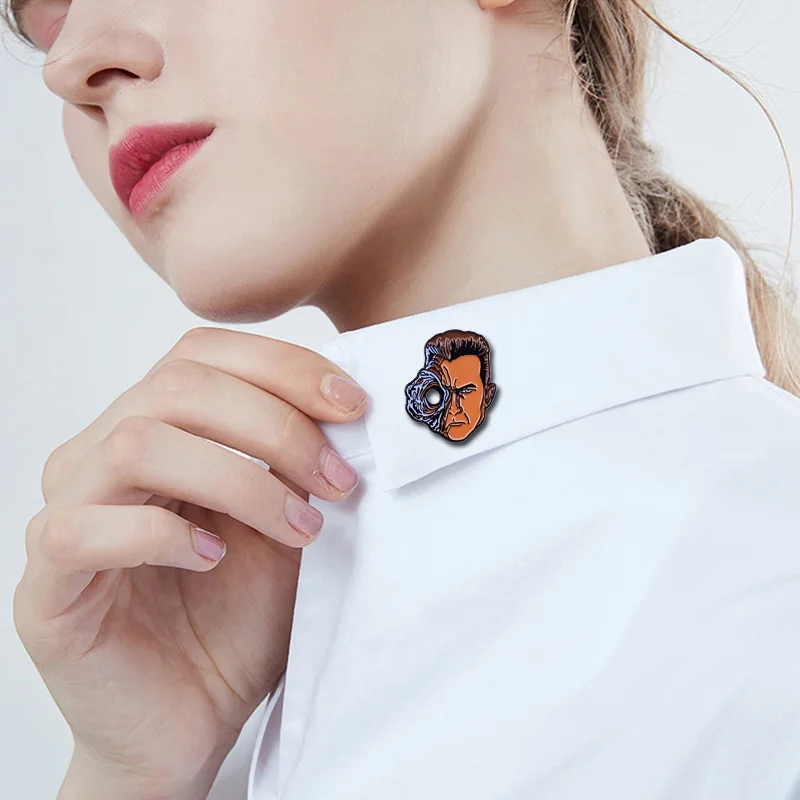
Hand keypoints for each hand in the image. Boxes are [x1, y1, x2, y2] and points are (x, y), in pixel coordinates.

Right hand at [14, 327, 367, 797]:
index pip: (201, 354)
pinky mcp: (44, 588)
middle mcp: (99, 458)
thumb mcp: (286, 522)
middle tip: (339, 480)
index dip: (281, 366)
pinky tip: (213, 559)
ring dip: (238, 481)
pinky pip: (82, 530)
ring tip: (299, 528)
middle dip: (276, 425)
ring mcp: (65, 516)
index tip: (352, 405)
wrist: (195, 720)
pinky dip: (161, 535)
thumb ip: (298, 462)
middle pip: (176, 387)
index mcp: (154, 430)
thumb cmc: (239, 619)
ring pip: (137, 444)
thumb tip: (343, 405)